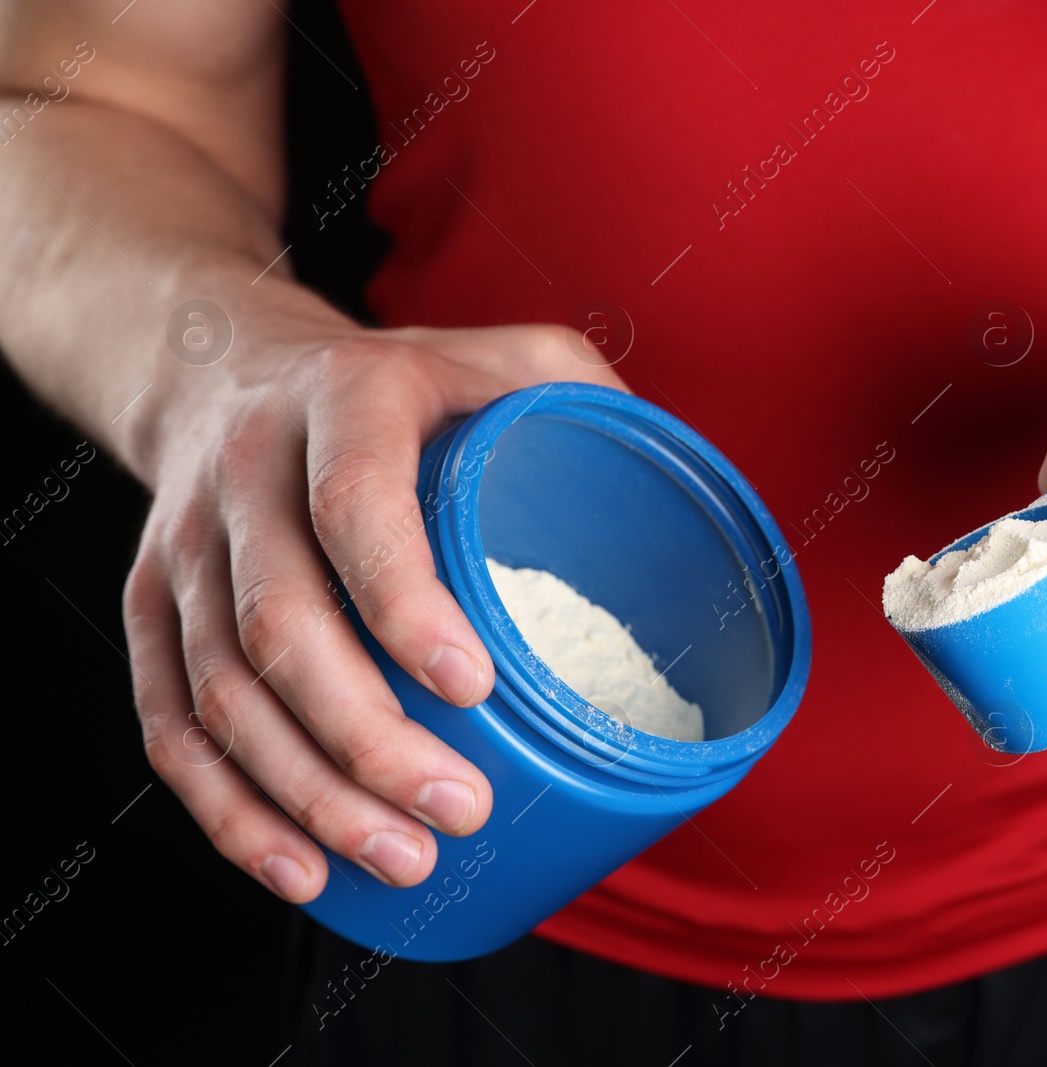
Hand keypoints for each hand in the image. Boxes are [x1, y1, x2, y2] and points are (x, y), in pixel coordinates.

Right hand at [124, 319, 625, 900]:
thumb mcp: (506, 355)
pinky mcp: (151, 607)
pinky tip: (296, 866)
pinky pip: (170, 721)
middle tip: (458, 811)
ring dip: (306, 795)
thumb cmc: (404, 379)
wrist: (225, 362)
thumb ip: (592, 401)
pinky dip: (228, 807)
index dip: (406, 605)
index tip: (475, 690)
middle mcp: (247, 470)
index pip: (356, 508)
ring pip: (221, 691)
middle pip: (280, 625)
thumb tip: (696, 497)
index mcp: (345, 400)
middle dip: (366, 739)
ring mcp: (186, 545)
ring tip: (403, 858)